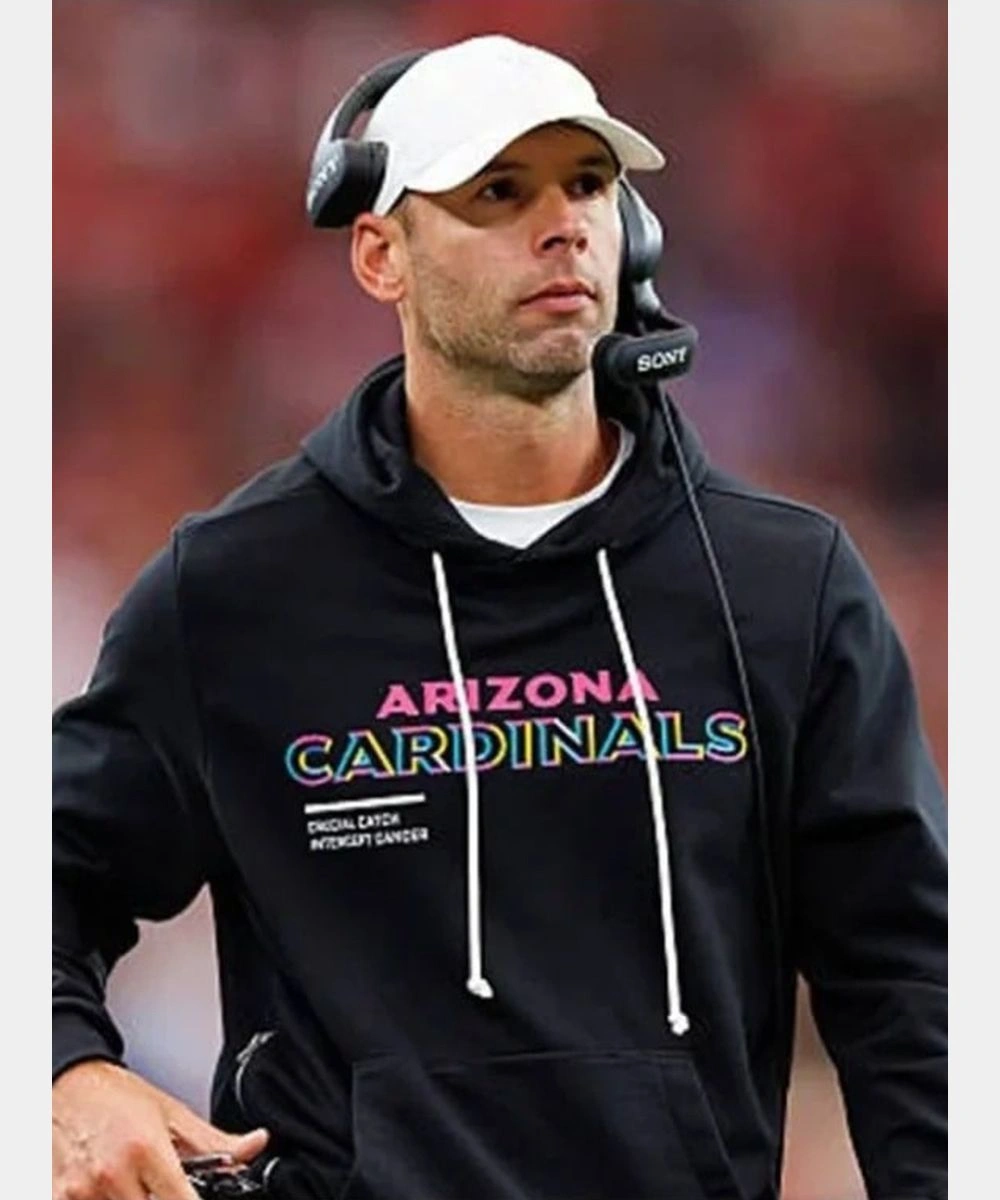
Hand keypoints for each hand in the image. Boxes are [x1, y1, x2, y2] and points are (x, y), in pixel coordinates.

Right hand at [53, 1060, 268, 1199]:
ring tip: (134, 1182)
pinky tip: (108, 1186)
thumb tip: (255, 1145)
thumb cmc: (115, 1094)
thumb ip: (214, 1141)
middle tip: (163, 1182)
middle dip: (164, 1198)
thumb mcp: (170, 1112)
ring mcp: (80, 1191)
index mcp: (146, 1149)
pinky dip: (105, 1199)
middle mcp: (112, 1174)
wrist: (64, 1081)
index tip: (195, 1194)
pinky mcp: (56, 1197)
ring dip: (133, 1199)